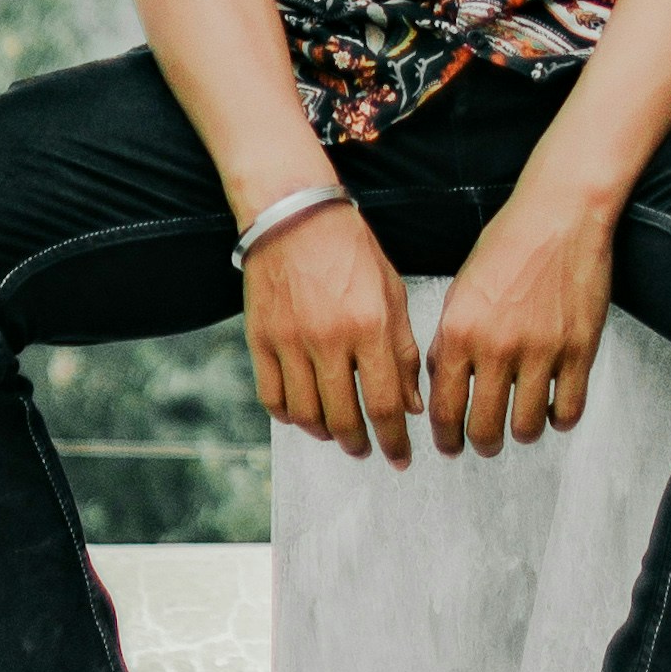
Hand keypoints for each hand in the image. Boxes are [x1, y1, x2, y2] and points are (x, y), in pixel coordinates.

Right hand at [244, 201, 423, 466]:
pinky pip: (272, 396)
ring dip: (325, 434)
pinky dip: (288, 415)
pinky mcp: (260, 338)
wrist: (294, 213)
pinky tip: (303, 415)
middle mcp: (328, 340)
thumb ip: (402, 350)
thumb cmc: (350, 249)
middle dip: (360, 444)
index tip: (400, 457)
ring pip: (305, 414)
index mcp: (369, 326)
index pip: (384, 404)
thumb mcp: (391, 292)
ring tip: (337, 434)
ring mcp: (289, 341)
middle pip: (343, 418)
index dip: (394, 439)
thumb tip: (410, 404)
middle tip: (367, 450)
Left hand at [427, 175, 615, 453]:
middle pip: (485, 429)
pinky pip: (568, 410)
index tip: (450, 445)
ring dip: (520, 433)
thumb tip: (442, 385)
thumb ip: (448, 340)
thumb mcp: (461, 289)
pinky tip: (551, 407)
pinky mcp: (580, 350)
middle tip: (484, 443)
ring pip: (527, 428)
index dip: (445, 437)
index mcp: (460, 331)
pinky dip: (558, 418)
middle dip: (481, 444)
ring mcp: (542, 351)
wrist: (560, 214)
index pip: (445, 408)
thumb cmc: (508, 244)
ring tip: (519, 424)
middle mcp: (498, 346)